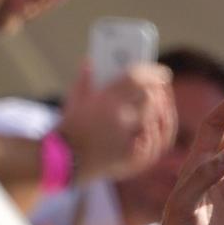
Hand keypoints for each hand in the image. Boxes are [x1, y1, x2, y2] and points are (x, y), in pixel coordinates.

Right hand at [58, 62, 176, 183]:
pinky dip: (157, 133)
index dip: (153, 72)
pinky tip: (155, 128)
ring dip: (162, 112)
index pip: (137, 77)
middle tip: (162, 89)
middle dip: (160, 92)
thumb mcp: (73, 100)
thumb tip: (90, 62)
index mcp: (105, 100)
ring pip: (157, 120)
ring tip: (162, 107)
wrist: (60, 162)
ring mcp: (127, 139)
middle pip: (152, 97)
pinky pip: (154, 143)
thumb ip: (85, 80)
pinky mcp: (131, 157)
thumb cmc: (68, 130)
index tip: (163, 73)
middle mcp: (120, 117)